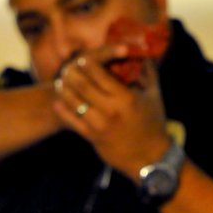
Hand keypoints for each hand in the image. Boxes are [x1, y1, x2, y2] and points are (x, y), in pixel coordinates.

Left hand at [52, 47, 170, 179]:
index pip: (99, 73)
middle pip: (82, 84)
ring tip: (60, 82)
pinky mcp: (93, 138)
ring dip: (64, 90)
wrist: (151, 158)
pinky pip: (73, 122)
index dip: (87, 63)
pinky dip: (63, 111)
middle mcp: (110, 110)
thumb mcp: (154, 97)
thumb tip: (146, 55)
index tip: (83, 59)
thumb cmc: (154, 124)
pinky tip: (58, 102)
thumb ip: (149, 74)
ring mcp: (100, 125)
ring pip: (74, 102)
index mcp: (125, 97)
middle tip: (67, 67)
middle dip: (72, 73)